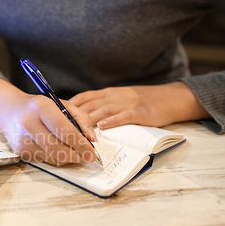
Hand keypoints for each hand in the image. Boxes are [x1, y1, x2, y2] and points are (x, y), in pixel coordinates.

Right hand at [0, 79, 97, 165]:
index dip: (81, 144)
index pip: (65, 131)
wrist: (10, 111)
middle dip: (77, 156)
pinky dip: (56, 159)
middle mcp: (29, 123)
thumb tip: (92, 138)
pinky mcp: (20, 151)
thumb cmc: (39, 107)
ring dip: (68, 159)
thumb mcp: (61, 104)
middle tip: (87, 156)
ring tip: (74, 152)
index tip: (91, 152)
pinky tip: (59, 150)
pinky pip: (45, 161)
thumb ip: (81, 118)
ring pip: (53, 158)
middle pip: (59, 149)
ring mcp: (22, 139)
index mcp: (41, 107)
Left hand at [69, 82, 210, 128]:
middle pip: (88, 106)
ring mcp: (126, 103)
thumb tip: (80, 117)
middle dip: (72, 117)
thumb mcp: (119, 99)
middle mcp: (113, 96)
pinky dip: (112, 121)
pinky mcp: (139, 112)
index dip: (67, 107)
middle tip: (59, 129)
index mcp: (107, 93)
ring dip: (87, 122)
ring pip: (102, 111)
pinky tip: (102, 127)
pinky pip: (123, 116)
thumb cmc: (143, 102)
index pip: (82, 99)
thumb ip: (101, 105)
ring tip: (76, 132)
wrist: (171, 98)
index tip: (54, 116)